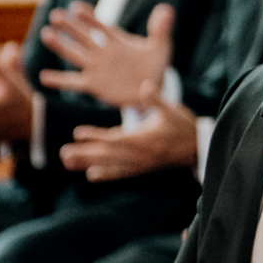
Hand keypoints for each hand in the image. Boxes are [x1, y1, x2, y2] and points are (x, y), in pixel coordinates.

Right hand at [39, 2, 173, 108]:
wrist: (152, 90)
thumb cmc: (155, 66)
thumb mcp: (161, 47)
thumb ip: (161, 30)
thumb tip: (167, 9)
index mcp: (117, 41)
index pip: (101, 26)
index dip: (90, 17)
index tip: (76, 7)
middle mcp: (103, 52)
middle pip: (84, 37)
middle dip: (70, 26)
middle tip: (55, 15)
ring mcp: (96, 68)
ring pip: (75, 55)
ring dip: (61, 46)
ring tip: (46, 35)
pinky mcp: (93, 85)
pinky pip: (74, 82)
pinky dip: (59, 81)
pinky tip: (44, 77)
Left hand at [59, 79, 197, 180]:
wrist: (198, 147)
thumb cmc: (183, 125)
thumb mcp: (171, 109)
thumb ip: (155, 98)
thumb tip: (144, 86)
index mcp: (144, 138)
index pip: (116, 138)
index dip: (96, 137)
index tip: (78, 133)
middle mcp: (139, 154)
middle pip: (107, 155)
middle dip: (85, 154)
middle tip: (64, 154)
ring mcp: (140, 164)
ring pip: (110, 165)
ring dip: (88, 164)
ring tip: (68, 163)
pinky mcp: (142, 169)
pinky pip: (121, 173)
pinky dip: (106, 175)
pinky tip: (91, 176)